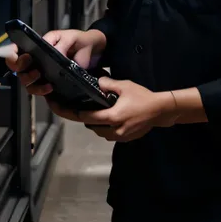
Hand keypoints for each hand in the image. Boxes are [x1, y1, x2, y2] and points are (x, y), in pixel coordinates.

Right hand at [5, 28, 106, 97]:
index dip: (13, 56)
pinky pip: (39, 89)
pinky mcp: (50, 83)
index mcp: (37, 46)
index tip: (24, 58)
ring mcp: (42, 73)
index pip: (16, 51)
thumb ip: (60, 43)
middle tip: (34, 68)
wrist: (94, 50)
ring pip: (27, 82)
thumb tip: (53, 53)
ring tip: (42, 78)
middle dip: (22, 70)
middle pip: (18, 69)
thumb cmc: (79, 40)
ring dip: (31, 82)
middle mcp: (36, 60)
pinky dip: (41, 90)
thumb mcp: (70, 37)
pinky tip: (50, 87)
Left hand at [47, 78, 176, 142]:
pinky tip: (109, 117)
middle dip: (84, 117)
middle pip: (91, 126)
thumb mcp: (125, 86)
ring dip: (95, 123)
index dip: (72, 112)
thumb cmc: (143, 97)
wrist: (160, 111)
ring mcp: (119, 137)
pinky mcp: (125, 139)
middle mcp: (113, 130)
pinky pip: (109, 134)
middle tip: (79, 106)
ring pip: (99, 132)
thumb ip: (109, 84)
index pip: (86, 117)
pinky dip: (105, 127)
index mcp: (112, 117)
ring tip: (96, 110)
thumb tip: (97, 83)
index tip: (60, 107)